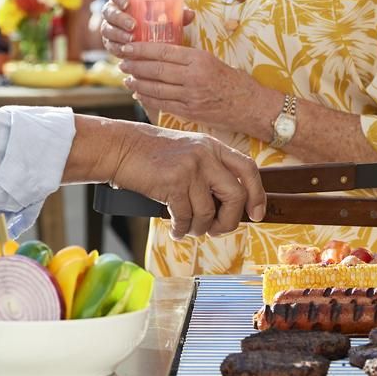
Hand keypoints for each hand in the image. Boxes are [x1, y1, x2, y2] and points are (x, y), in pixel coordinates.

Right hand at [99, 0, 193, 48]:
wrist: (152, 35)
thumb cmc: (159, 16)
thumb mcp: (167, 11)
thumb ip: (177, 12)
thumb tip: (190, 14)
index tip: (126, 2)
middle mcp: (113, 8)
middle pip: (108, 10)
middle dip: (119, 18)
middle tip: (133, 25)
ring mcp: (110, 25)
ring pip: (106, 28)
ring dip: (118, 34)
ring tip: (131, 40)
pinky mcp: (111, 41)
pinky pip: (109, 44)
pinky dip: (117, 47)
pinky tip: (126, 51)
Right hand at [111, 122, 265, 238]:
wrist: (119, 147)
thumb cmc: (150, 153)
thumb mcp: (187, 152)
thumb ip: (209, 169)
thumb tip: (229, 205)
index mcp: (212, 146)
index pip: (248, 170)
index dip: (257, 195)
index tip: (256, 214)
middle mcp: (205, 155)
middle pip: (235, 196)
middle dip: (228, 221)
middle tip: (216, 229)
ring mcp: (190, 168)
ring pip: (208, 212)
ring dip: (198, 228)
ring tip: (187, 227)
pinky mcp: (173, 182)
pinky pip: (185, 217)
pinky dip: (180, 229)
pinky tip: (174, 227)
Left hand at [118, 41, 260, 130]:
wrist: (251, 106)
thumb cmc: (232, 80)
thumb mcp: (212, 59)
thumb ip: (187, 57)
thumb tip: (160, 53)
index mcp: (199, 58)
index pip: (163, 51)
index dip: (141, 50)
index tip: (128, 47)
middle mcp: (194, 76)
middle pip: (156, 70)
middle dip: (135, 66)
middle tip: (122, 63)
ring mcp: (191, 96)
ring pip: (157, 88)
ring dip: (138, 83)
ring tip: (127, 79)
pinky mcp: (191, 112)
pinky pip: (163, 104)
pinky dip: (148, 98)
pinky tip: (139, 94)